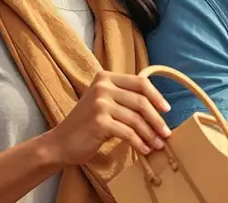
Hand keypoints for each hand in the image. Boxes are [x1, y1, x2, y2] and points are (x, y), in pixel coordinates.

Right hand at [50, 71, 172, 165]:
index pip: (140, 82)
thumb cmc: (86, 125)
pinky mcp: (99, 121)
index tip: (167, 110)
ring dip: (150, 134)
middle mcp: (102, 86)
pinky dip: (139, 142)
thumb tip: (158, 107)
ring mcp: (100, 103)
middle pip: (141, 101)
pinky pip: (127, 132)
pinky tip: (144, 150)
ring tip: (158, 145)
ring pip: (136, 118)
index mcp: (106, 77)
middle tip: (166, 133)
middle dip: (157, 119)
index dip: (156, 96)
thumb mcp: (103, 103)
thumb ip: (124, 98)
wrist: (60, 143)